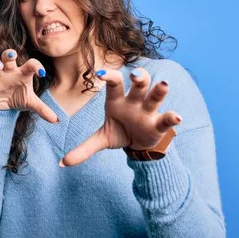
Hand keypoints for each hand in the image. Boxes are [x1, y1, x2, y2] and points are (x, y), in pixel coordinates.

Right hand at [0, 49, 57, 123]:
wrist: (6, 107)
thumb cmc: (20, 97)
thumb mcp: (31, 103)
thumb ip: (42, 109)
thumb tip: (57, 121)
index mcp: (23, 73)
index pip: (30, 64)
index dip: (36, 66)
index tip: (42, 73)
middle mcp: (9, 71)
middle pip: (7, 57)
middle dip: (8, 54)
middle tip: (12, 55)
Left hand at [59, 67, 181, 166]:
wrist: (138, 144)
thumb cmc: (119, 132)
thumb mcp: (101, 139)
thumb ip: (84, 149)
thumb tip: (61, 163)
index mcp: (117, 101)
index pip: (114, 84)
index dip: (110, 76)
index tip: (101, 74)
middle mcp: (134, 102)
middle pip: (138, 84)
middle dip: (139, 77)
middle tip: (136, 74)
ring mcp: (148, 112)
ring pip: (154, 96)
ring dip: (159, 91)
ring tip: (163, 84)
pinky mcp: (159, 124)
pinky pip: (166, 118)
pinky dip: (172, 117)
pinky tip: (177, 117)